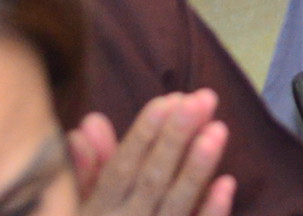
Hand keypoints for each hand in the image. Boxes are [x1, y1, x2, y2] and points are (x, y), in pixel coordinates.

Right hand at [71, 90, 234, 215]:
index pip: (119, 170)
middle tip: (203, 98)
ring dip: (196, 170)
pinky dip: (210, 213)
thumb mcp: (74, 208)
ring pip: (175, 207)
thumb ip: (85, 171)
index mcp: (95, 213)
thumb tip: (89, 123)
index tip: (168, 98)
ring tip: (219, 129)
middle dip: (176, 139)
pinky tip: (228, 183)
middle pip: (151, 182)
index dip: (143, 135)